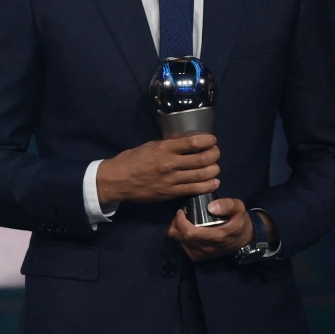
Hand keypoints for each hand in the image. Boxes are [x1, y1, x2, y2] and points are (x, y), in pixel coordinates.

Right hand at [97, 135, 219, 206]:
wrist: (118, 181)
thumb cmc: (132, 160)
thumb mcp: (149, 146)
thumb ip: (168, 146)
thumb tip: (187, 144)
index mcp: (163, 149)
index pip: (193, 142)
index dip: (208, 141)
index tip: (212, 140)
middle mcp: (170, 164)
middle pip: (202, 159)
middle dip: (214, 155)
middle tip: (216, 153)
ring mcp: (171, 180)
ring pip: (202, 175)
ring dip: (214, 170)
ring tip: (215, 167)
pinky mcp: (171, 193)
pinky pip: (195, 189)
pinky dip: (208, 185)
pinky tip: (213, 182)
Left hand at [167, 198, 252, 260]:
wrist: (244, 240)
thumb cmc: (239, 222)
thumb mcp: (239, 208)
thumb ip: (227, 205)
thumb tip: (210, 207)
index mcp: (216, 237)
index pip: (189, 233)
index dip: (180, 221)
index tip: (182, 211)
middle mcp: (206, 248)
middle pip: (180, 236)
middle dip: (176, 223)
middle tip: (181, 214)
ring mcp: (201, 254)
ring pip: (179, 241)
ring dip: (177, 229)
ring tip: (184, 221)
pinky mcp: (198, 257)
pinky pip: (182, 245)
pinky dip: (181, 236)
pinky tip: (188, 229)